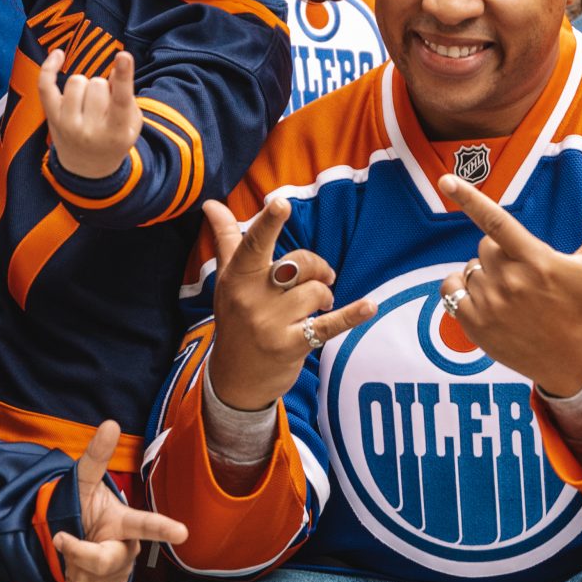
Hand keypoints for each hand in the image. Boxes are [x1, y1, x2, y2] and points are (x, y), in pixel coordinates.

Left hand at [41, 46, 140, 182]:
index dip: (123, 77)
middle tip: (104, 105)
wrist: (87, 169)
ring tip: (88, 103)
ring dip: (85, 86)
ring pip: (76, 81)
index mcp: (117, 132)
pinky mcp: (51, 117)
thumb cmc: (114, 139)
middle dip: (104, 87)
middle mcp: (90, 129)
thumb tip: (114, 70)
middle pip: (97, 84)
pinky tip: (58, 54)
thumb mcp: (132, 125)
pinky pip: (46, 85)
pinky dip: (49, 68)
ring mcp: (67, 124)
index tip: (123, 56)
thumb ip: (127, 97)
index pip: (121, 100)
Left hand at [50, 420, 186, 581]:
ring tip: (72, 556)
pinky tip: (75, 576)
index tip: (181, 532)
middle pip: (104, 560)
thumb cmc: (80, 509)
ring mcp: (120, 576)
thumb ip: (95, 457)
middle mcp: (128, 551)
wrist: (66, 539)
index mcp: (125, 523)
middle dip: (76, 552)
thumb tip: (111, 423)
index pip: (145, 524)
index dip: (163, 528)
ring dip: (70, 570)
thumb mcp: (82, 482)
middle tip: (61, 539)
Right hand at [203, 194, 376, 411]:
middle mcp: (252, 299)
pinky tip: (370, 306)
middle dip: (317, 267)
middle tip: (322, 277)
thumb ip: (226, 239)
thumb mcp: (227, 280)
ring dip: (325, 295)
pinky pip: (328, 326)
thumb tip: (211, 203)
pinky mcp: (291, 346)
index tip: (282, 204)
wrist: (235, 378)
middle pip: (298, 265)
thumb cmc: (235, 318)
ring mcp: (270, 324)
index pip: (253, 244)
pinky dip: (351, 315)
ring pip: (314, 292)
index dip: (269, 224)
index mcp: (238, 277)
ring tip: (319, 306)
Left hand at [435, 174, 581, 400]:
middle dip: (499, 253)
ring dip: (484, 274)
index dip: (470, 199)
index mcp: (536, 261)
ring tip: (511, 294)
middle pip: (485, 245)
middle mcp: (510, 281)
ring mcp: (489, 304)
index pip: (497, 223)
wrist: (569, 361)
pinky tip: (485, 298)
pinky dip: (461, 288)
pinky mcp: (474, 324)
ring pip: (470, 268)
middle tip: (523, 274)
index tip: (446, 181)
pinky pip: (451, 290)